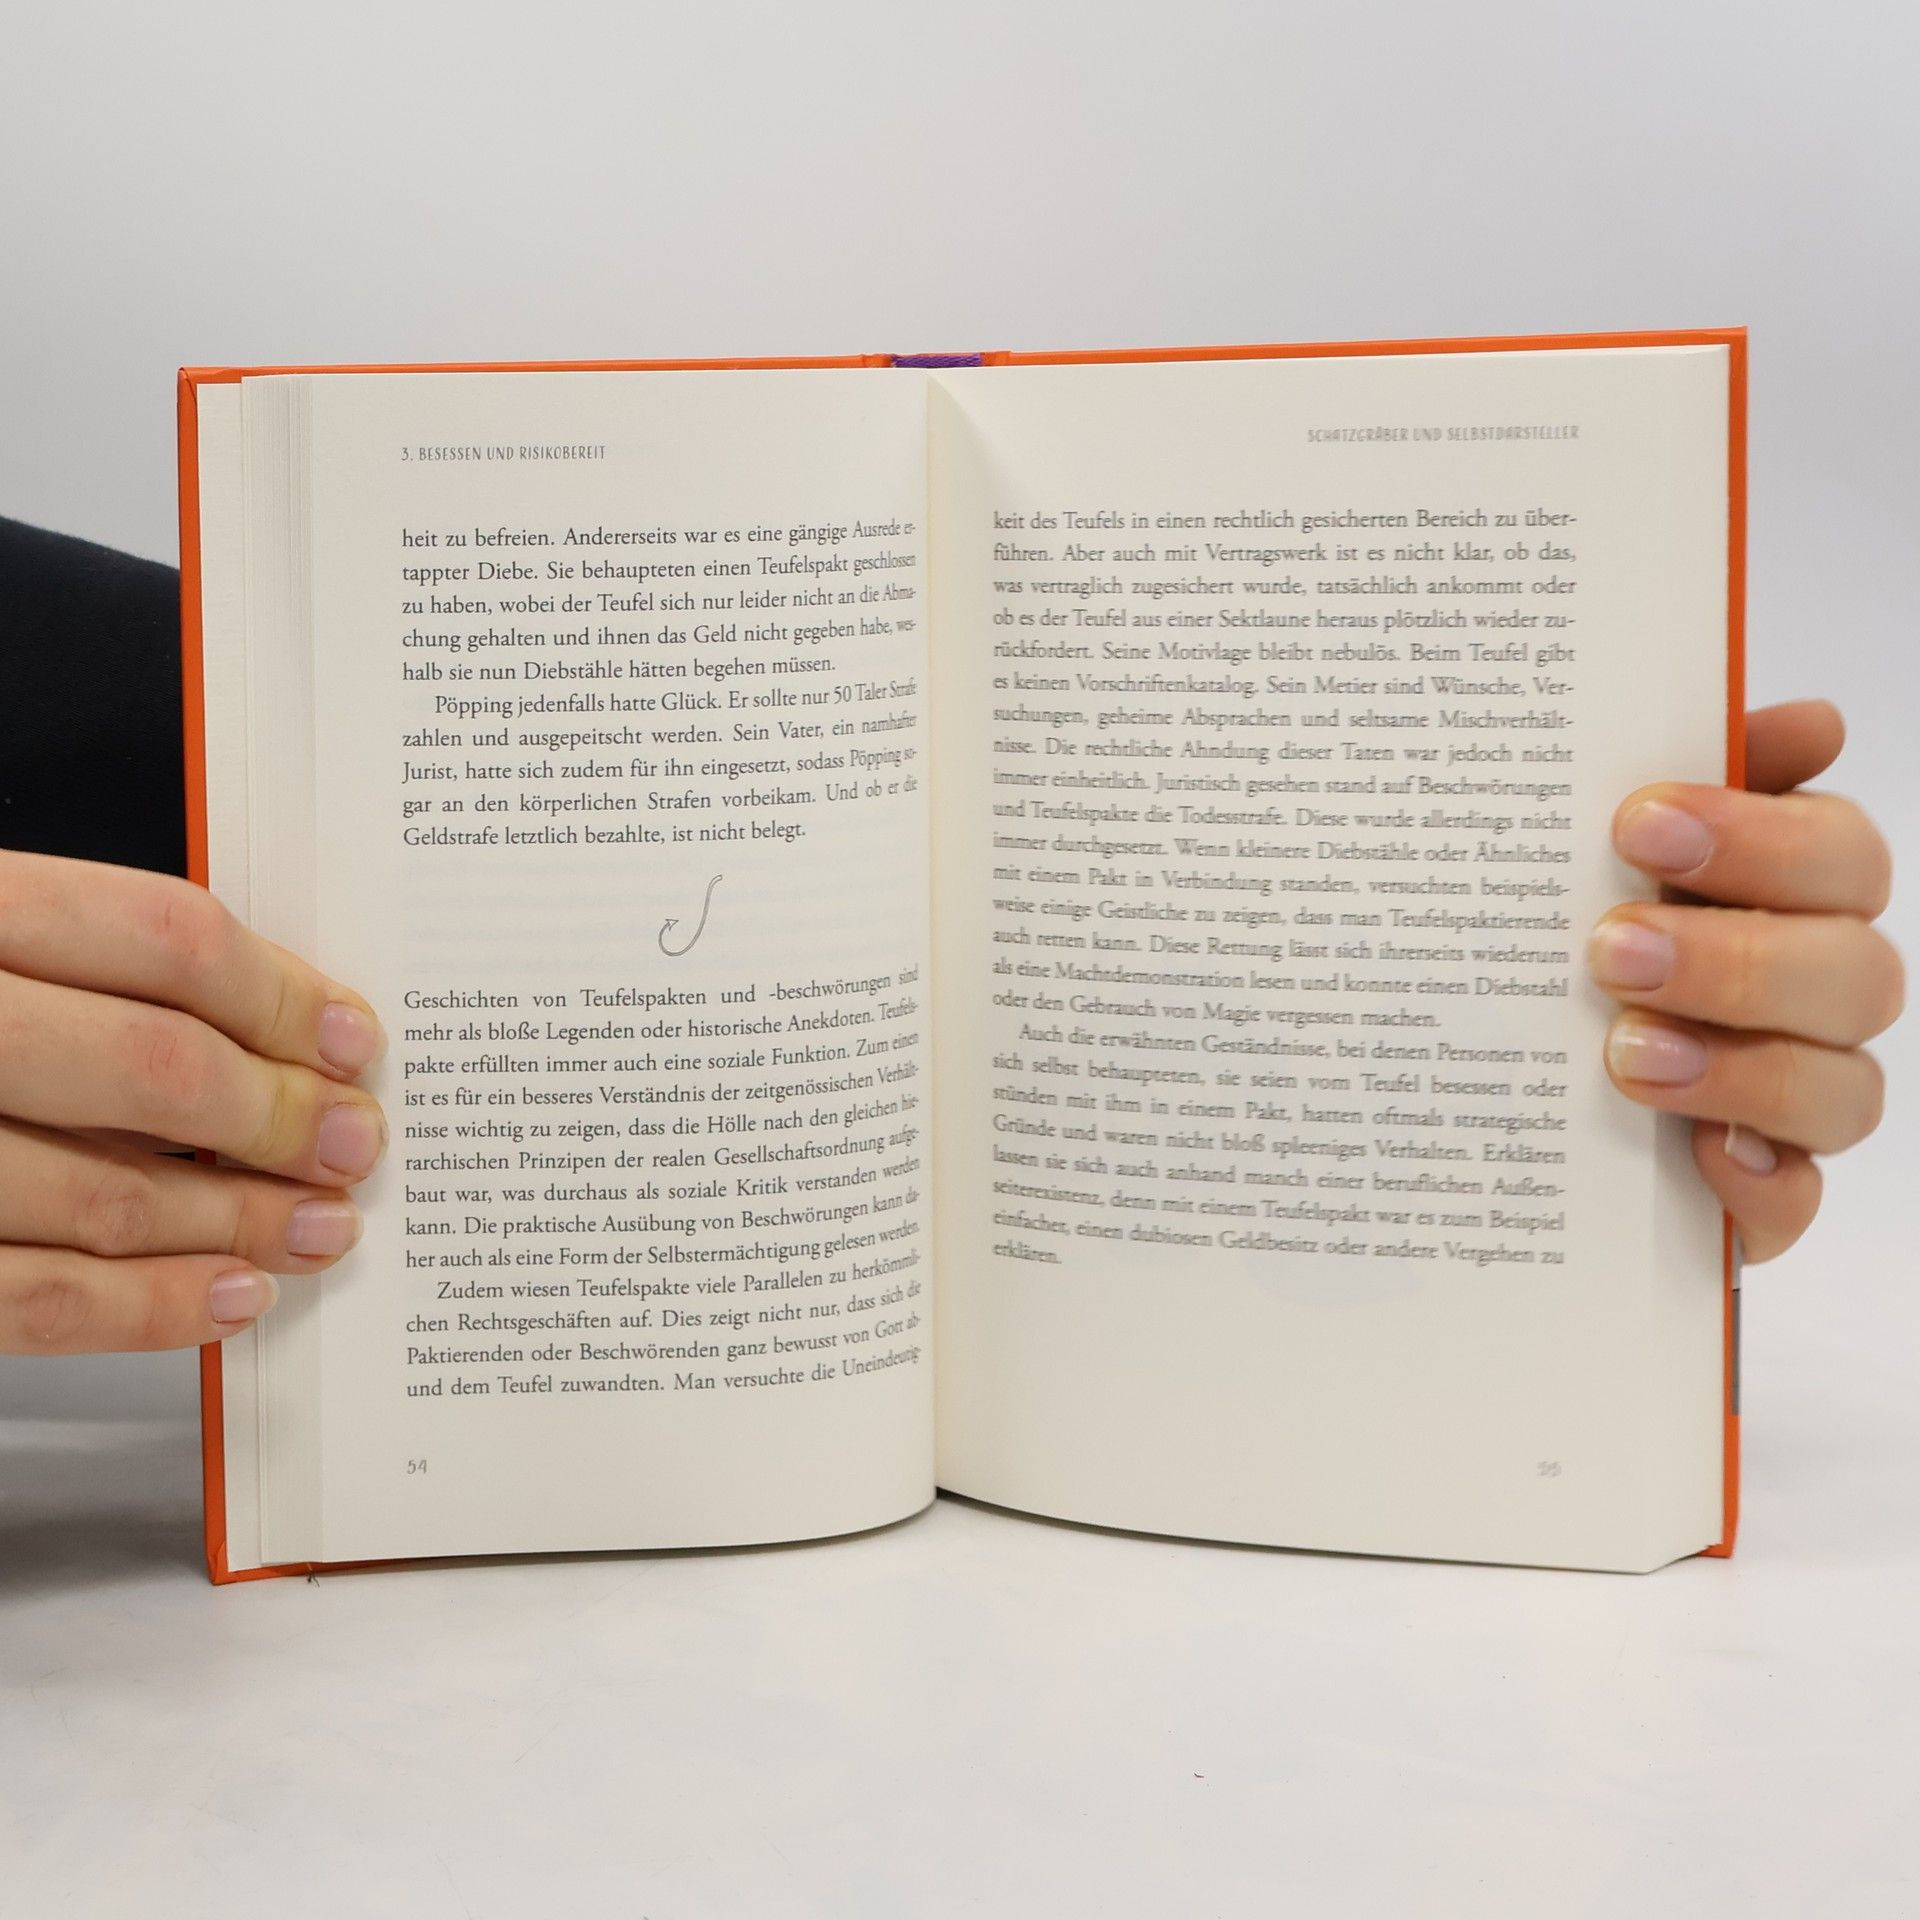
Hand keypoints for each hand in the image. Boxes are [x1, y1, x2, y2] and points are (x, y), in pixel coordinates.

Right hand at [0, 852, 384, 1352]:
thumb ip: (95, 973)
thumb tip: (283, 1035)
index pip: (162, 939)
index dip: (283, 996)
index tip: (354, 1042)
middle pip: (153, 1066)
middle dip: (279, 1117)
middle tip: (352, 1145)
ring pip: (104, 1193)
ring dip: (235, 1223)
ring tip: (316, 1230)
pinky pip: (35, 1299)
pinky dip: (152, 1307)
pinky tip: (228, 1297)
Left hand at [1589, 700, 1901, 1260]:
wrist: (1472, 1088)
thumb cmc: (1551, 945)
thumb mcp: (1575, 858)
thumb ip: (1668, 784)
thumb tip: (1813, 722)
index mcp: (1784, 898)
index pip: (1840, 853)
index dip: (1762, 835)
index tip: (1640, 824)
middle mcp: (1807, 996)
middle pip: (1857, 971)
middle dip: (1736, 957)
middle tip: (1610, 948)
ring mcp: (1789, 1103)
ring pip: (1843, 1089)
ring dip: (1741, 1066)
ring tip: (1625, 1053)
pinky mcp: (1756, 1197)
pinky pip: (1797, 1201)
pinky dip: (1760, 1183)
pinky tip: (1702, 1155)